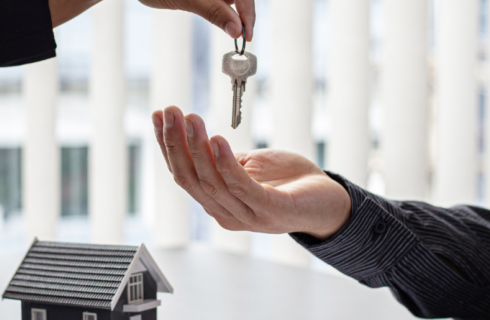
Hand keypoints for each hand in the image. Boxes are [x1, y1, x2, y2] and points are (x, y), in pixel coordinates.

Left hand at [138, 0, 254, 39]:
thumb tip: (237, 30)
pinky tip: (225, 21)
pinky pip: (222, 1)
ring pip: (232, 1)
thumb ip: (215, 13)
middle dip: (244, 16)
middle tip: (243, 38)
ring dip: (235, 16)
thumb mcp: (189, 0)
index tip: (247, 36)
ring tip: (236, 32)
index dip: (248, 15)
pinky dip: (225, 12)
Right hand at [151, 106, 350, 239]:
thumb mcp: (249, 166)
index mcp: (218, 203)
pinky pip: (241, 187)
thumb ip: (223, 161)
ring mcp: (248, 215)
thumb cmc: (289, 182)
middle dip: (176, 143)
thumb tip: (196, 137)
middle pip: (191, 179)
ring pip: (212, 181)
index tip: (160, 116)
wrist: (330, 201)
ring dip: (197, 147)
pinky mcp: (271, 210)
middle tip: (170, 112)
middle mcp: (227, 213)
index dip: (168, 146)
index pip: (184, 174)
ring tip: (191, 118)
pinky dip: (226, 163)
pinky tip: (217, 140)